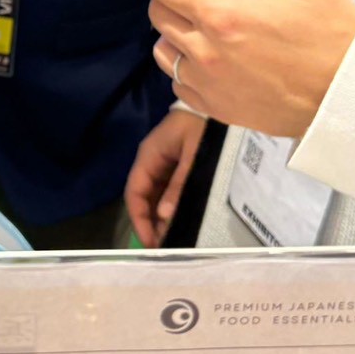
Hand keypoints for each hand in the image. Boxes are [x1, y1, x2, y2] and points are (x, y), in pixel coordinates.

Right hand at [125, 108, 206, 248]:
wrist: (220, 104)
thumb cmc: (204, 124)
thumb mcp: (195, 153)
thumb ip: (180, 183)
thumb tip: (165, 215)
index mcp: (149, 156)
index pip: (135, 192)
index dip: (139, 219)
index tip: (150, 242)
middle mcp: (152, 162)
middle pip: (143, 198)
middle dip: (150, 224)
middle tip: (162, 249)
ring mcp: (164, 165)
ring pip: (155, 197)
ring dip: (160, 219)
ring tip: (171, 241)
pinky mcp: (176, 167)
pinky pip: (167, 192)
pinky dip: (170, 209)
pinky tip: (178, 223)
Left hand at [129, 0, 354, 137]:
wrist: (351, 98)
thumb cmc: (333, 36)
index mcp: (224, 17)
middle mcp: (208, 54)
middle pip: (160, 15)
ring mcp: (210, 86)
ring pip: (165, 51)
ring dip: (175, 28)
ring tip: (207, 17)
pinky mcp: (218, 109)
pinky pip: (180, 83)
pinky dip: (185, 63)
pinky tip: (211, 52)